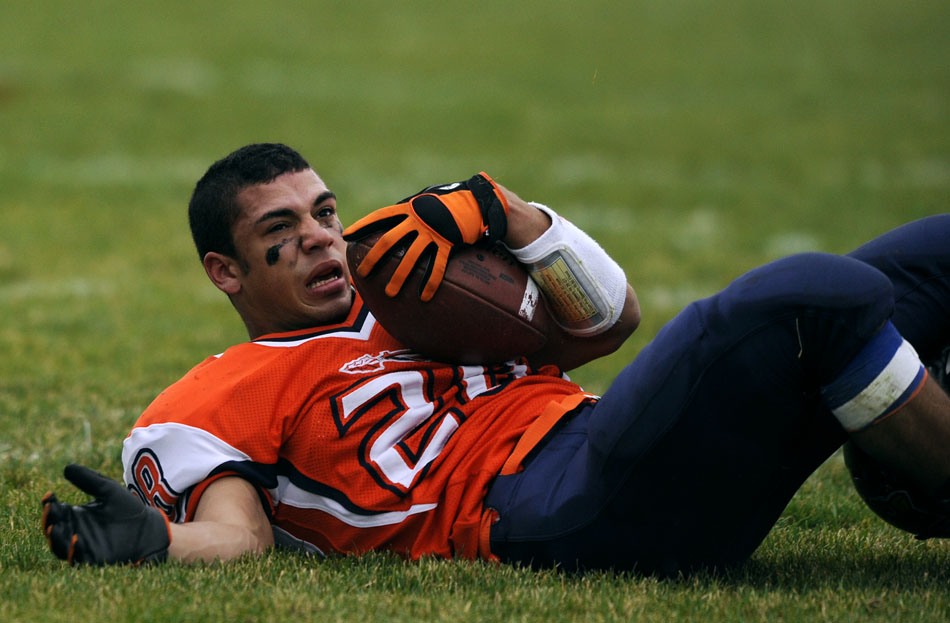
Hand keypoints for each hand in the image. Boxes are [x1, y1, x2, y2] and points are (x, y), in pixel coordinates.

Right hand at [41, 464, 170, 565]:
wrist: (149, 528)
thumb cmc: (128, 508)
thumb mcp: (109, 490)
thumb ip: (90, 480)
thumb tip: (66, 467)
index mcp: (76, 514)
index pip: (55, 510)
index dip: (49, 504)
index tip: (49, 495)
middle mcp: (74, 531)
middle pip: (53, 527)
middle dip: (48, 519)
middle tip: (49, 509)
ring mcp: (81, 546)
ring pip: (59, 545)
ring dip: (55, 537)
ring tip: (53, 527)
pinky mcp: (92, 559)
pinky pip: (78, 558)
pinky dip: (73, 550)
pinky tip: (75, 539)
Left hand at [342, 172, 508, 300]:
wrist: (477, 201)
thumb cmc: (450, 201)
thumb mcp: (426, 200)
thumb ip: (408, 210)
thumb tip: (390, 220)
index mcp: (409, 208)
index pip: (379, 217)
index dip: (363, 226)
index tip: (347, 236)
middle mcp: (418, 220)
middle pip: (389, 241)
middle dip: (374, 258)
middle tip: (362, 273)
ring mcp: (433, 232)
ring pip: (411, 258)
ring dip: (399, 277)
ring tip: (389, 293)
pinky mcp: (449, 243)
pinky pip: (437, 266)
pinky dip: (430, 282)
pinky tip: (423, 296)